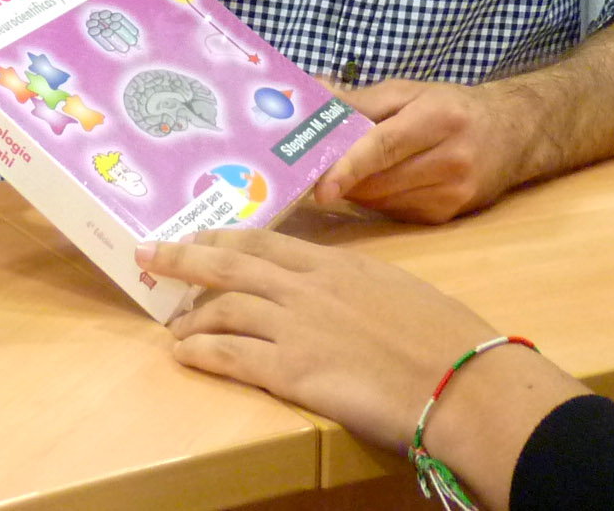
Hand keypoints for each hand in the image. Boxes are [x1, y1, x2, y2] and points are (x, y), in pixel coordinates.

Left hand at [142, 227, 585, 505]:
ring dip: (191, 315)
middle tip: (153, 253)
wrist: (461, 380)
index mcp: (339, 265)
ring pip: (224, 307)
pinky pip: (231, 356)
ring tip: (171, 323)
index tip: (202, 234)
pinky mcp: (293, 371)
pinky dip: (201, 353)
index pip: (268, 243)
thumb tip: (345, 296)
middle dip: (187, 256)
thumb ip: (361, 288)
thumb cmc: (445, 340)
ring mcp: (297, 327)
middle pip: (232, 262)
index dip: (227, 237)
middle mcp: (309, 288)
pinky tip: (183, 353)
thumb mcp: (400, 292)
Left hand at [315, 79, 533, 222]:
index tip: (320, 188)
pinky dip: (378, 199)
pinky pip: (394, 213)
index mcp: (439, 119)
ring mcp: (452, 194)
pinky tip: (383, 180)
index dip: (349, 167)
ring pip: (382, 201)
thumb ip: (359, 99)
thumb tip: (311, 95)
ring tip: (350, 168)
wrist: (513, 134)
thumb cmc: (452, 107)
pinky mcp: (447, 216)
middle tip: (314, 165)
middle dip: (341, 176)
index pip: (385, 147)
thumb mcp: (409, 91)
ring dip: (357, 188)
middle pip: (378, 180)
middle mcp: (451, 160)